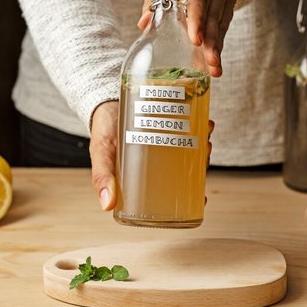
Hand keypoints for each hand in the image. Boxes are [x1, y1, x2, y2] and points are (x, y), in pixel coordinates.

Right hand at [90, 102, 214, 211]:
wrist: (103, 100)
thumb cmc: (103, 130)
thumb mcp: (101, 153)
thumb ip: (102, 176)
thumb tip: (107, 206)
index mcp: (145, 173)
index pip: (172, 190)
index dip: (190, 197)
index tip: (202, 198)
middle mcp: (159, 159)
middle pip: (187, 167)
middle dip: (201, 162)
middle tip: (204, 149)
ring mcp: (167, 139)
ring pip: (192, 147)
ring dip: (204, 143)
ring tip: (205, 133)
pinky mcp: (170, 120)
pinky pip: (191, 126)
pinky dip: (201, 125)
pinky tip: (205, 121)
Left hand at [138, 0, 237, 77]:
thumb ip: (153, 0)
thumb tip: (144, 24)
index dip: (197, 20)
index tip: (196, 40)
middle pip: (213, 13)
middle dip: (211, 40)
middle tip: (209, 62)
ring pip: (221, 21)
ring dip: (217, 45)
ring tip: (214, 66)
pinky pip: (225, 22)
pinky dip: (219, 40)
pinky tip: (214, 56)